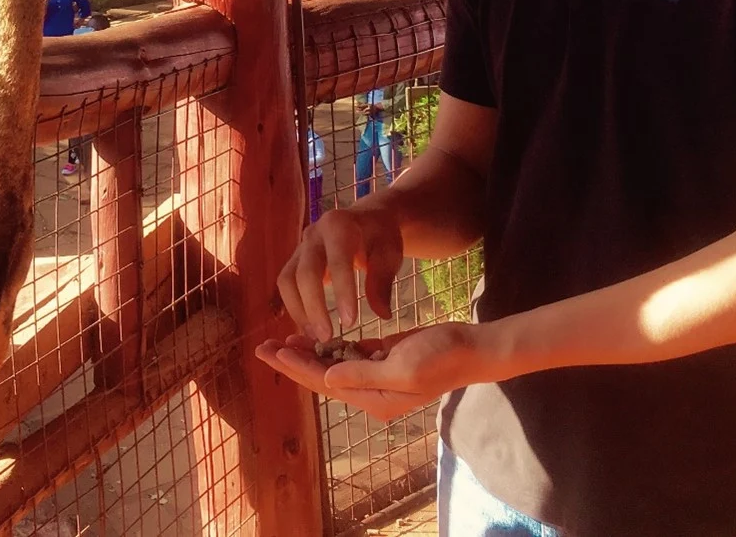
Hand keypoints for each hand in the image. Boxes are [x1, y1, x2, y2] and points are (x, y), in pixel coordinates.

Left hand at [255, 322, 484, 421]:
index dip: (294, 367)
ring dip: (308, 352)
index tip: (270, 351)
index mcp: (373, 399)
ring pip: (333, 365)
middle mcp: (371, 392)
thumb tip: (326, 376)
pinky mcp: (385, 358)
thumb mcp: (402, 368)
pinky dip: (331, 345)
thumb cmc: (442, 357)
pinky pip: (350, 355)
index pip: (323, 383)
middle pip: (322, 376)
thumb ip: (363, 374)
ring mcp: (378, 376)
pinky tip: (316, 336)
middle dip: (292, 361)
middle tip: (262, 345)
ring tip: (281, 339)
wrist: (472, 348)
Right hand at [276, 205, 404, 339]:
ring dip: (299, 310)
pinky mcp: (294, 259)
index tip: (351, 322)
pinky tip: (308, 326)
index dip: (342, 292)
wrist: (365, 219)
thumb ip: (382, 282)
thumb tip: (382, 315)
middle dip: (314, 307)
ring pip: (288, 280)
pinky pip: (286, 284)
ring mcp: (300, 246)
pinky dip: (294, 307)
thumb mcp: (389, 254)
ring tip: (315, 336)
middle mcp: (314, 234)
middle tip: (326, 337)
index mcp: (339, 226)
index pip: (338, 261)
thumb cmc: (379, 237)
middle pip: (305, 272)